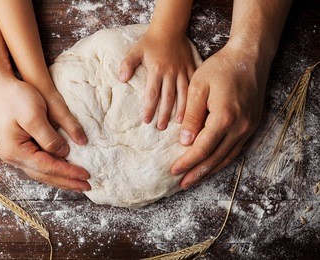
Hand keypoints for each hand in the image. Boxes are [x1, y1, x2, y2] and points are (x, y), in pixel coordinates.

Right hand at [0, 78, 90, 191]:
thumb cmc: (14, 98)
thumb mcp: (33, 115)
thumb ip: (49, 137)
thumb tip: (64, 153)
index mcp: (16, 151)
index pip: (47, 167)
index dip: (68, 172)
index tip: (86, 175)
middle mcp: (15, 157)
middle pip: (45, 175)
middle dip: (67, 182)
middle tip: (87, 186)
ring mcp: (17, 154)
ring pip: (43, 172)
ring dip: (62, 179)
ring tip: (79, 183)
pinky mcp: (22, 148)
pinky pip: (41, 164)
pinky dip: (55, 169)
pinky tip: (66, 170)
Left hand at [119, 30, 195, 129]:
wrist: (169, 28)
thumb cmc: (151, 42)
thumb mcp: (135, 50)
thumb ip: (127, 64)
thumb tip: (121, 79)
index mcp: (156, 70)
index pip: (152, 93)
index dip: (150, 108)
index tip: (147, 120)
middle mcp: (170, 72)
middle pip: (168, 97)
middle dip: (164, 113)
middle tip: (160, 127)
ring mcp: (182, 71)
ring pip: (183, 93)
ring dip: (181, 109)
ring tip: (180, 124)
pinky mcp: (191, 68)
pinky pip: (194, 84)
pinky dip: (195, 97)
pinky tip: (195, 108)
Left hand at [171, 42, 269, 188]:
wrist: (249, 57)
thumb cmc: (220, 68)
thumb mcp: (198, 87)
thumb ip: (191, 116)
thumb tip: (185, 141)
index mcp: (224, 117)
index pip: (202, 148)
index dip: (187, 161)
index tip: (173, 171)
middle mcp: (239, 127)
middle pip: (215, 158)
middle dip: (197, 172)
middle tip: (182, 184)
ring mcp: (248, 127)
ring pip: (227, 156)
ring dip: (210, 170)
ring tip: (194, 180)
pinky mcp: (251, 125)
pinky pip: (236, 149)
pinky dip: (222, 160)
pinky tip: (212, 165)